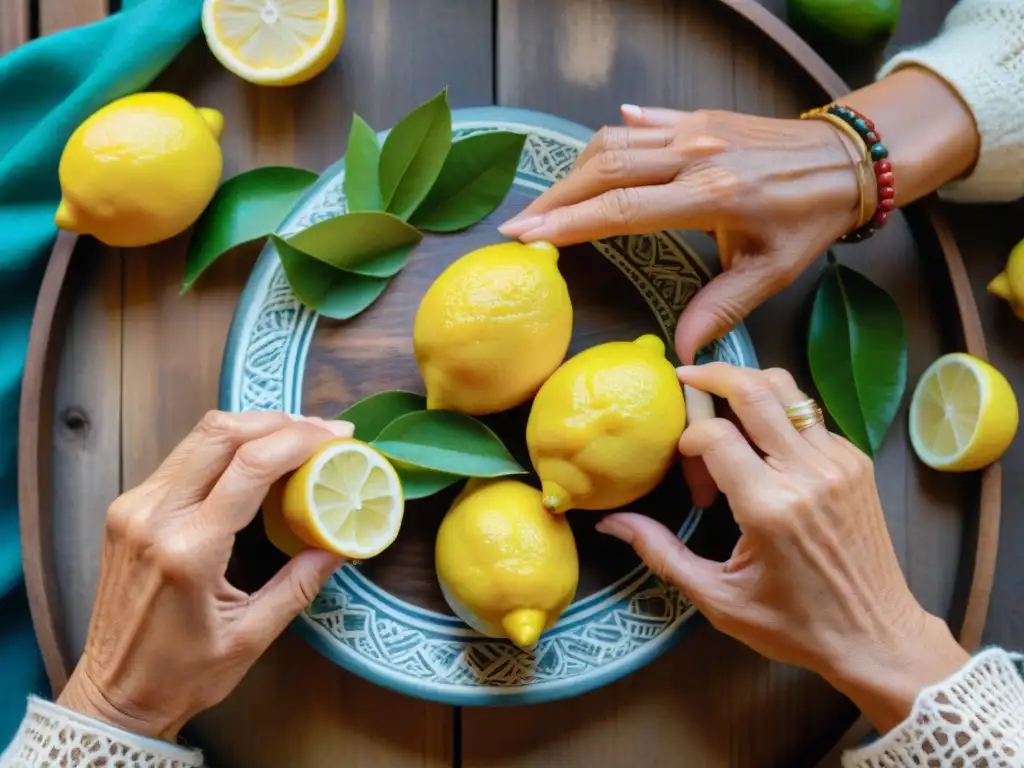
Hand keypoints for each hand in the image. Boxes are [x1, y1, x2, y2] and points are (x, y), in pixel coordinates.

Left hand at [57, 411, 352, 741]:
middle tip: (325, 432)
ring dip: (255, 427)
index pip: (250, 466)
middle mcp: (155, 516)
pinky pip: (184, 457)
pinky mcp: (129, 507)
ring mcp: (135, 507)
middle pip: (221, 433)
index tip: (339, 438)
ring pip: (200, 437)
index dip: (300, 440)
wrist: (114, 694)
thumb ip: (300, 583)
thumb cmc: (182, 674)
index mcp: (188, 550)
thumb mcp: (252, 635)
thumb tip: (343, 542)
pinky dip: (228, 447)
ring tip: (299, 438)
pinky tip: (259, 458)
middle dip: (280, 422)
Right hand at [499, 106, 869, 363]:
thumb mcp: (771, 272)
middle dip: (556, 196)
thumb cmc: (809, 219)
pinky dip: (611, 139)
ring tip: (549, 202)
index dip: (569, 221)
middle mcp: (695, 155)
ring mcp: (694, 130)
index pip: (621, 208)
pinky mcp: (698, 118)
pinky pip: (642, 123)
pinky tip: (591, 155)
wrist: (848, 159)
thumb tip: (681, 351)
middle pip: (605, 168)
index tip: (526, 233)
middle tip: (520, 223)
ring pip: (615, 141)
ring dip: (575, 170)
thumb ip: (720, 308)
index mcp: (710, 195)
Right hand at [597, 364, 968, 732]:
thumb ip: (660, 552)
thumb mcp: (717, 598)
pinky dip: (779, 417)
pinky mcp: (856, 462)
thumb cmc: (792, 625)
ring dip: (749, 385)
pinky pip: (808, 417)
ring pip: (787, 390)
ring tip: (724, 402)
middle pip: (755, 388)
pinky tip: (764, 447)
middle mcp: (807, 474)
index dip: (688, 439)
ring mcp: (838, 463)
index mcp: (769, 507)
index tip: (684, 466)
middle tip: (688, 378)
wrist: (875, 637)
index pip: (715, 435)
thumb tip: (609, 521)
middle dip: (714, 374)